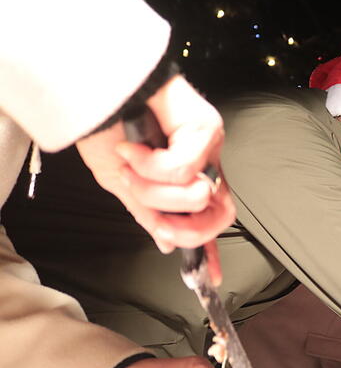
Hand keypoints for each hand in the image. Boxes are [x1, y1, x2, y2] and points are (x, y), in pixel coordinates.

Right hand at [75, 75, 235, 259]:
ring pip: (198, 196)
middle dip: (182, 224)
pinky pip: (185, 169)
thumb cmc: (105, 127)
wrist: (95, 90)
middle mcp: (205, 166)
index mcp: (187, 180)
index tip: (210, 277)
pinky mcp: (207, 128)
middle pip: (218, 216)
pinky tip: (134, 147)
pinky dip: (152, 166)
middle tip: (150, 211)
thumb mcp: (120, 181)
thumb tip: (166, 243)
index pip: (208, 220)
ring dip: (157, 192)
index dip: (211, 249)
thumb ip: (146, 213)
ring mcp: (210, 148)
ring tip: (131, 167)